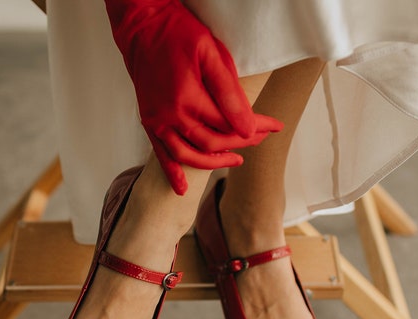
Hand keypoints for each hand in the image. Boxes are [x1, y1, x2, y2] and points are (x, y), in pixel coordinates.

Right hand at [105, 0, 282, 193]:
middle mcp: (172, 116)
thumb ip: (229, 92)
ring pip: (189, 155)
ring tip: (235, 161)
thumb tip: (247, 126)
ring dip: (214, 163)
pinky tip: (183, 189)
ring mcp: (158, 123)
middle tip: (260, 139)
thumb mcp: (211, 54)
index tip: (275, 126)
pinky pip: (161, 156)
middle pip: (213, 143)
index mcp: (189, 98)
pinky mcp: (150, 124)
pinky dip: (173, 173)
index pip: (229, 124)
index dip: (255, 128)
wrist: (142, 29)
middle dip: (240, 144)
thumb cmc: (179, 35)